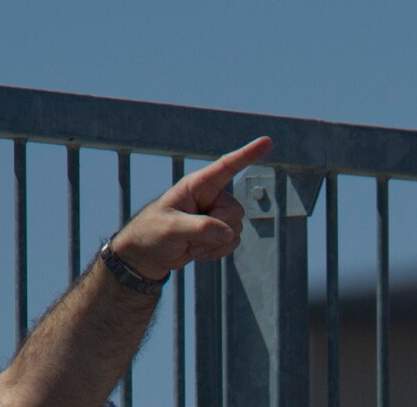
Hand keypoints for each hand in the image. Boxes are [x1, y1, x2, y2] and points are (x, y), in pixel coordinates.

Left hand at [107, 137, 272, 279]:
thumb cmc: (153, 232)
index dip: (248, 154)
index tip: (268, 141)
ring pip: (236, 230)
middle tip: (191, 238)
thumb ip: (200, 228)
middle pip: (235, 212)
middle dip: (218, 230)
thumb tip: (228, 234)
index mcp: (197, 185)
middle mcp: (211, 196)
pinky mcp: (218, 232)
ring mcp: (216, 215)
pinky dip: (217, 253)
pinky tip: (197, 252)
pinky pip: (232, 243)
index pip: (227, 167)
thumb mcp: (172, 228)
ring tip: (190, 245)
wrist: (148, 254)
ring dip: (215, 245)